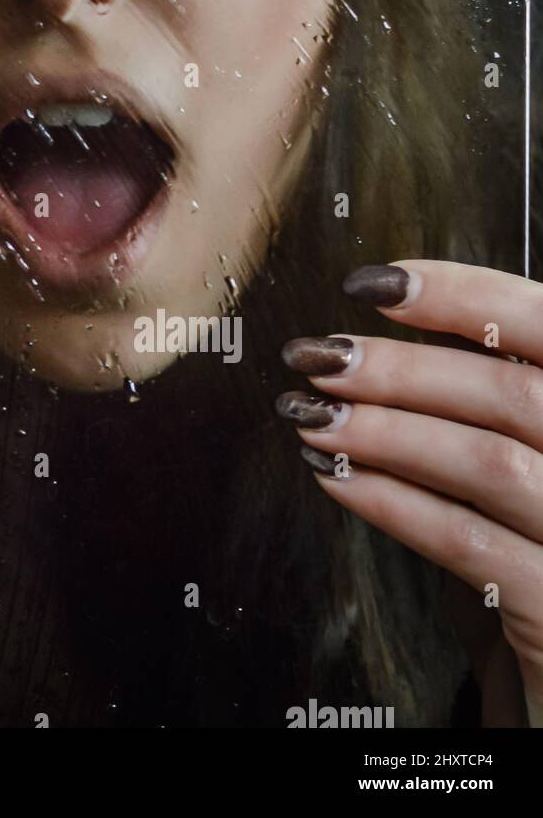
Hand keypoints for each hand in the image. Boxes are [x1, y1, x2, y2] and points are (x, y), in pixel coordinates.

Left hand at [278, 260, 542, 726]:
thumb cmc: (536, 543)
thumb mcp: (526, 452)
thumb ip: (487, 393)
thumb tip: (385, 332)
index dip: (464, 294)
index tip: (373, 285)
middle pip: (514, 394)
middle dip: (400, 370)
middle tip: (315, 358)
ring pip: (490, 464)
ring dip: (384, 433)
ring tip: (310, 417)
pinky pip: (471, 545)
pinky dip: (394, 503)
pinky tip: (336, 479)